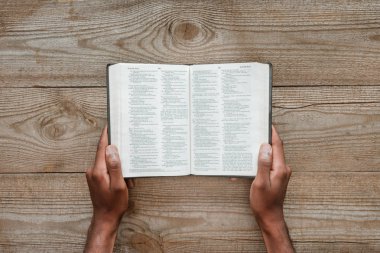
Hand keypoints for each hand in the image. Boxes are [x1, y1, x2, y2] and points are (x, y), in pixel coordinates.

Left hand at [84, 126, 130, 251]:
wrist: (105, 219)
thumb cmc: (114, 204)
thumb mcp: (119, 185)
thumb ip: (115, 166)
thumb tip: (112, 149)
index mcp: (98, 170)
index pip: (101, 148)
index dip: (106, 135)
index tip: (109, 124)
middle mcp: (93, 171)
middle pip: (105, 154)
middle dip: (118, 155)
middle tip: (128, 150)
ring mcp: (93, 175)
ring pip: (107, 162)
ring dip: (118, 166)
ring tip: (127, 179)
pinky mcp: (95, 179)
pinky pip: (106, 169)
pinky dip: (116, 172)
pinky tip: (123, 181)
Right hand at [250, 125, 293, 252]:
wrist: (270, 217)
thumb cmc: (264, 202)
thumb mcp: (260, 182)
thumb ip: (263, 164)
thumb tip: (265, 146)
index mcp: (280, 168)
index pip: (277, 145)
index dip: (272, 133)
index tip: (266, 123)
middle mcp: (283, 169)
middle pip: (274, 149)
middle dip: (265, 139)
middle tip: (254, 132)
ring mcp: (280, 173)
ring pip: (271, 156)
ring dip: (261, 150)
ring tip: (250, 145)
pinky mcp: (276, 176)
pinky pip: (269, 164)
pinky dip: (261, 160)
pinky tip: (251, 162)